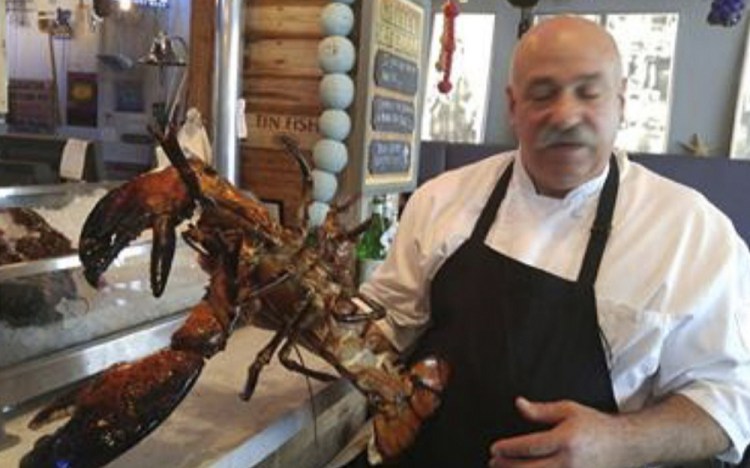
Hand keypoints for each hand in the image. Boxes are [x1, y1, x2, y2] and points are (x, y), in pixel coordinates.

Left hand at [488, 397, 624, 467]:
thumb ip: (541, 411)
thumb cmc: (595, 426)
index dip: (508, 449)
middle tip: (494, 462)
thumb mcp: (568, 410)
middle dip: (507, 467)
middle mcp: (570, 462)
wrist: (626, 445)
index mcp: (566, 440)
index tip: (495, 448)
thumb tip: (519, 404)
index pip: (530, 447)